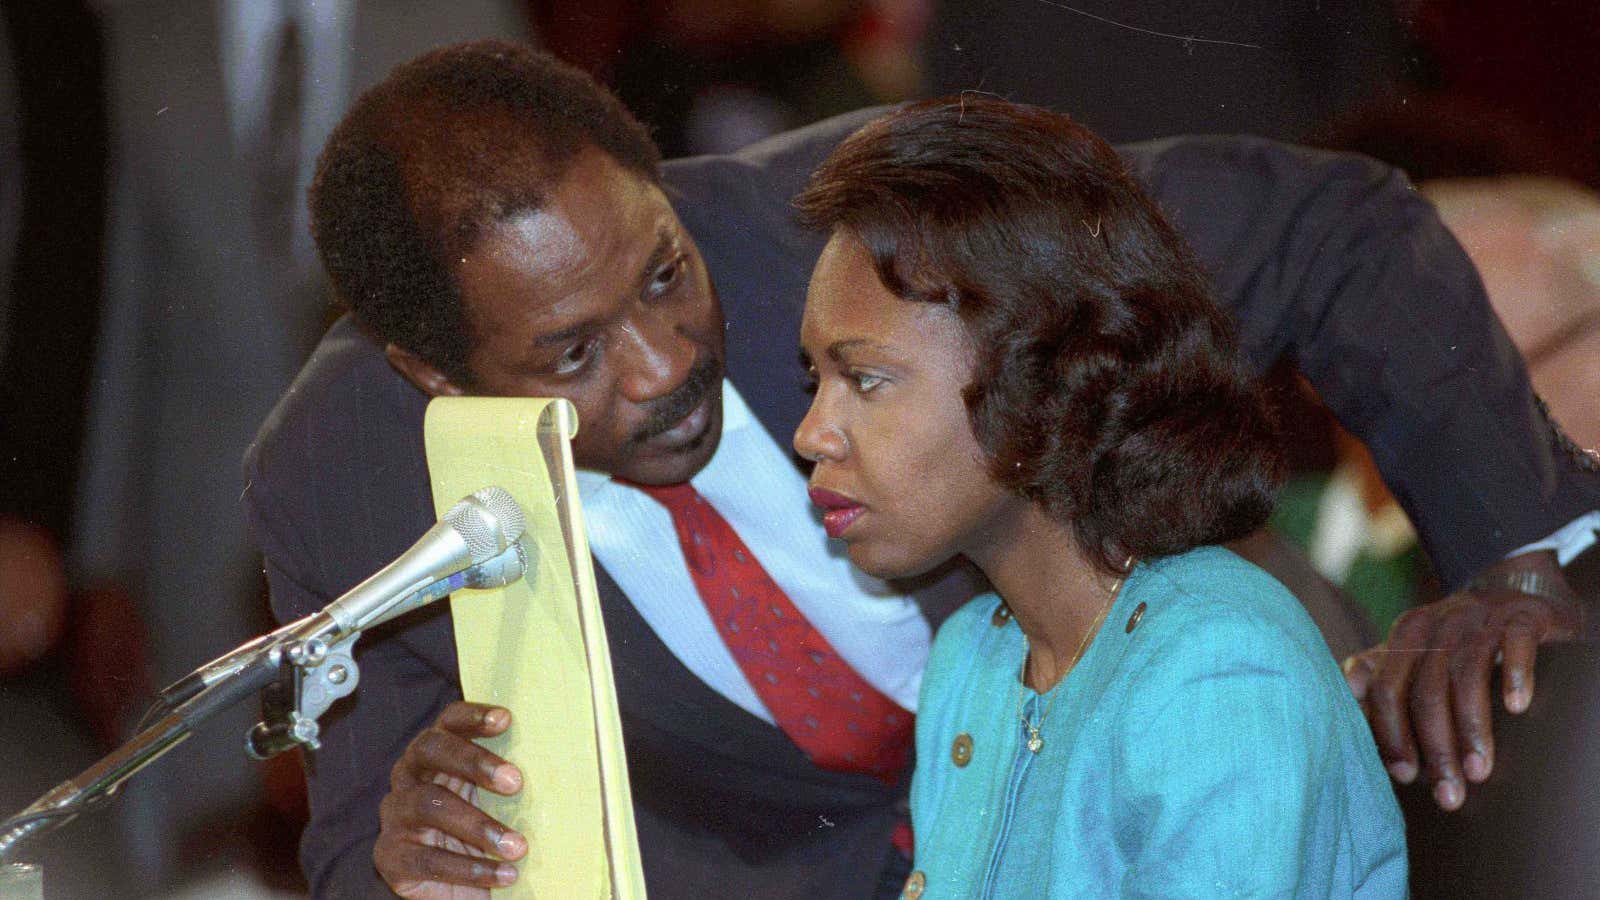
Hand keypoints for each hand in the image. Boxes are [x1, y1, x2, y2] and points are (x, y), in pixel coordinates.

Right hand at [375, 702, 527, 898]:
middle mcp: (409, 776)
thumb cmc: (479, 829)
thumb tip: (559, 760)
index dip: (472, 716)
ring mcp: (396, 815)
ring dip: (477, 825)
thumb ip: (507, 779)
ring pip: (428, 805)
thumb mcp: (493, 800)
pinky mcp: (391, 856)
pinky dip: (470, 868)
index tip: (505, 719)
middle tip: (515, 781)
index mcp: (435, 753)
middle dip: (474, 761)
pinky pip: (428, 858)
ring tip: (518, 846)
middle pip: (431, 750)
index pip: (448, 721)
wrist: (453, 884)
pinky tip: (503, 875)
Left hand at [1342, 551, 1582, 810]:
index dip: (1392, 734)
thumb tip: (1345, 694)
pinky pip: (1516, 644)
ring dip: (1473, 729)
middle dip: (1436, 747)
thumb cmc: (1455, 638)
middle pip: (1427, 691)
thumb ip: (1377, 673)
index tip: (1404, 776)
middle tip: (1449, 794)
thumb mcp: (1413, 652)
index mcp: (1405, 635)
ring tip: (1479, 772)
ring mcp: (1480, 618)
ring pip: (1468, 676)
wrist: (1512, 592)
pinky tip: (1518, 707)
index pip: (1387, 689)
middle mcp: (1437, 624)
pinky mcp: (1523, 617)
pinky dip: (1514, 675)